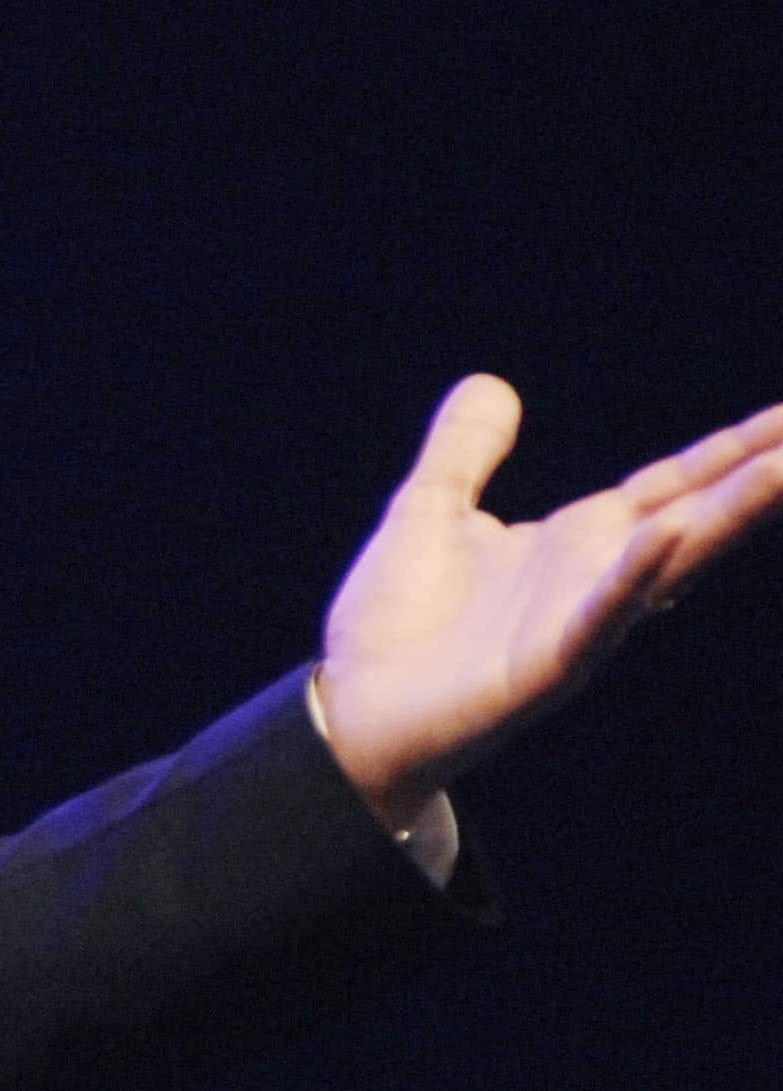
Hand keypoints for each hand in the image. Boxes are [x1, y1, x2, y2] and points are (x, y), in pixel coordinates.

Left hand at [317, 374, 782, 828]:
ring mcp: (578, 625)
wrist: (349, 707)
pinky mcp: (544, 668)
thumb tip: (491, 383)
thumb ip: (462, 451)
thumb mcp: (426, 508)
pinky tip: (666, 537)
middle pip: (696, 514)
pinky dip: (631, 579)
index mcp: (576, 540)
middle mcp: (594, 578)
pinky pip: (598, 619)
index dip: (733, 448)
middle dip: (759, 475)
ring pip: (668, 563)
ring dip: (727, 516)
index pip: (674, 483)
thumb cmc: (393, 621)